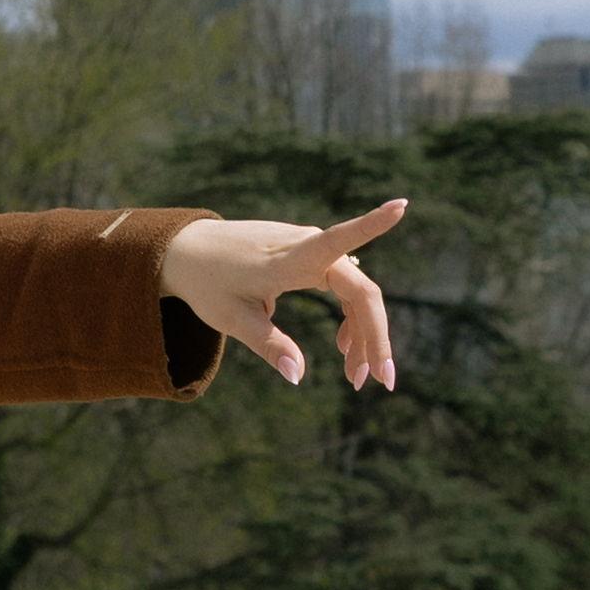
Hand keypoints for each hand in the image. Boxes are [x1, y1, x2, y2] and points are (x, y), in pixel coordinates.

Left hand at [161, 201, 405, 390]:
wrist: (188, 252)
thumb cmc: (207, 283)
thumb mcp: (232, 319)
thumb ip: (268, 345)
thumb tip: (297, 375)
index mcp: (287, 259)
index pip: (337, 241)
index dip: (370, 225)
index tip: (402, 206)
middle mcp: (306, 247)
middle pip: (361, 292)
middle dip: (374, 338)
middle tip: (380, 382)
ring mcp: (310, 249)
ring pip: (356, 294)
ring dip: (363, 335)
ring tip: (356, 376)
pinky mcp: (309, 256)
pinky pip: (343, 289)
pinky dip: (348, 320)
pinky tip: (343, 347)